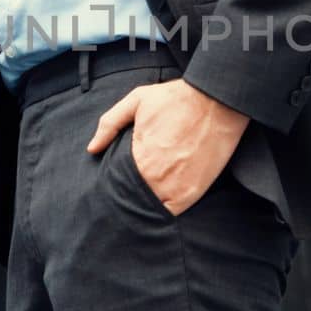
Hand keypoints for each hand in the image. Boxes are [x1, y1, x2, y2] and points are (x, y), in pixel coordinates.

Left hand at [88, 79, 249, 214]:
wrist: (218, 100)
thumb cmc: (177, 98)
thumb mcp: (137, 101)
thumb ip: (110, 124)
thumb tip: (92, 148)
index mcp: (139, 157)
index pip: (117, 184)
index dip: (113, 185)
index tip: (112, 183)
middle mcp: (156, 177)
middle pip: (132, 199)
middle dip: (127, 197)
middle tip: (124, 194)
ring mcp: (176, 187)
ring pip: (151, 209)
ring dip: (144, 205)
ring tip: (141, 199)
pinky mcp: (194, 192)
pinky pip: (172, 212)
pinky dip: (164, 210)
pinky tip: (159, 203)